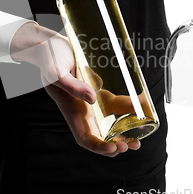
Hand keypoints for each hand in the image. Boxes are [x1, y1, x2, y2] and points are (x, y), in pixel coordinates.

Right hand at [11, 23, 139, 156]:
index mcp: (72, 112)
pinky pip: (116, 103)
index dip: (99, 147)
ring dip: (126, 131)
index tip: (113, 148)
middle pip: (101, 136)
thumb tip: (92, 98)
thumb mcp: (57, 73)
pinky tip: (143, 106)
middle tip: (132, 144)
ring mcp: (92, 101)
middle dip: (117, 145)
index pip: (85, 138)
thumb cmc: (49, 59)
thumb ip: (72, 86)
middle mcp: (83, 110)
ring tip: (141, 135)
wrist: (50, 45)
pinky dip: (129, 108)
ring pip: (111, 122)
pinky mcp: (99, 90)